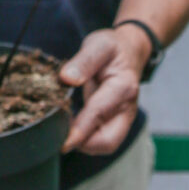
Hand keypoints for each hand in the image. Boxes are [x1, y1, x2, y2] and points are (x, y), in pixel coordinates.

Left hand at [59, 26, 150, 154]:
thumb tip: (67, 78)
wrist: (129, 50)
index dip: (79, 131)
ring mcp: (124, 118)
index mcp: (123, 87)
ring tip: (64, 128)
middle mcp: (127, 108)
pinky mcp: (117, 122)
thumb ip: (83, 61)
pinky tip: (71, 126)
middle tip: (59, 133)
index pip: (98, 114)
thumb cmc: (112, 47)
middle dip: (83, 144)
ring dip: (83, 143)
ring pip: (105, 144)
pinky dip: (86, 138)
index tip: (62, 142)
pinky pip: (102, 139)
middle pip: (108, 142)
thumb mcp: (98, 45)